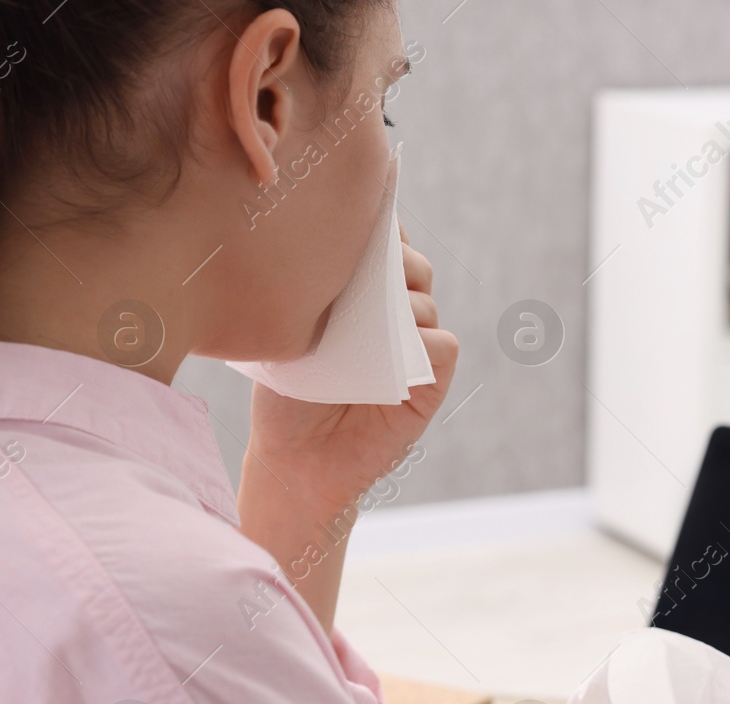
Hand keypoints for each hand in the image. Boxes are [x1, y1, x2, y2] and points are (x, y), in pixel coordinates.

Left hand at [244, 229, 457, 517]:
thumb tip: (311, 247)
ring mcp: (416, 348)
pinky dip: (427, 341)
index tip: (351, 219)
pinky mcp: (432, 382)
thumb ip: (307, 294)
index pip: (382, 245)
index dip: (376, 227)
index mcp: (363, 296)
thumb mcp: (287, 334)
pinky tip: (398, 348)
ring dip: (405, 300)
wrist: (298, 459)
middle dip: (395, 257)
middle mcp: (395, 316)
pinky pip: (444, 346)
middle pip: (413, 266)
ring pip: (426, 303)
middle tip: (365, 265)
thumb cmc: (285, 394)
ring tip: (372, 313)